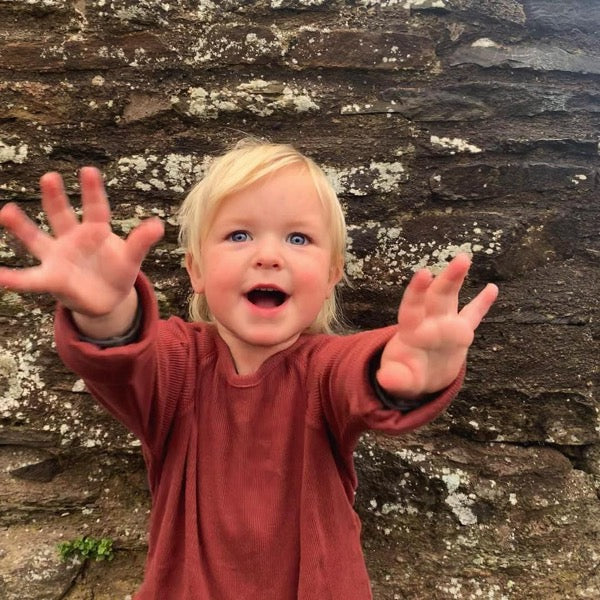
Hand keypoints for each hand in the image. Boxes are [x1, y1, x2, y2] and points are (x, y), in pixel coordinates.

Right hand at [0, 167, 163, 318]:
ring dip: (22, 226)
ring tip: (6, 212)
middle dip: (56, 197)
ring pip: (37, 238)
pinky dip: (14, 279)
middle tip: (50, 177)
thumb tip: (159, 225)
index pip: (95, 208)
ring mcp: (58, 256)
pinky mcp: (51, 278)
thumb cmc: (118, 271)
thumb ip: (141, 241)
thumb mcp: (133, 258)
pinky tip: (0, 277)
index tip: (88, 170)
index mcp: (95, 229)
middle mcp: (72, 238)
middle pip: (62, 214)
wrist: (106, 298)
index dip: (93, 191)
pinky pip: (31, 278)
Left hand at [376, 253, 497, 398]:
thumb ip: (395, 379)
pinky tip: (492, 288)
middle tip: (461, 259)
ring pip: (452, 298)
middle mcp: (429, 322)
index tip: (423, 274)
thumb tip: (385, 379)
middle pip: (437, 296)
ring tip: (464, 258)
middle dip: (447, 278)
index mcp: (412, 332)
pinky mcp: (461, 333)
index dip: (417, 291)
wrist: (419, 378)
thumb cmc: (406, 375)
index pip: (413, 308)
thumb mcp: (399, 381)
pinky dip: (482, 304)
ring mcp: (446, 325)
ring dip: (456, 279)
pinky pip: (473, 316)